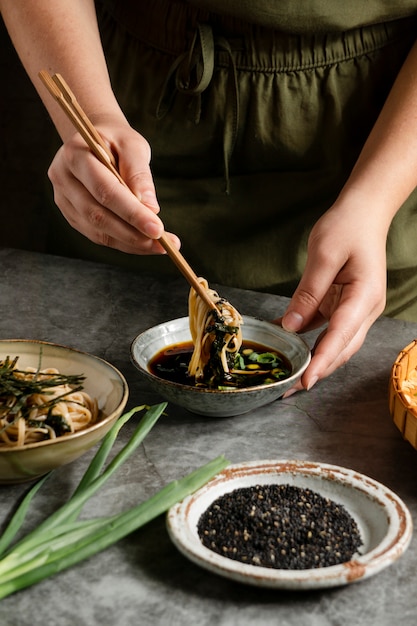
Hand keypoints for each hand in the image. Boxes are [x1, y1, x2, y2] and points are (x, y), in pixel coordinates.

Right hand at [48, 119, 179, 253]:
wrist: (95, 138)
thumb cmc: (116, 140)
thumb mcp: (132, 144)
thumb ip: (139, 174)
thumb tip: (151, 209)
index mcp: (75, 155)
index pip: (105, 191)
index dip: (132, 213)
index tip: (157, 229)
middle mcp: (63, 178)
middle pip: (97, 215)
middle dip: (132, 234)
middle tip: (162, 244)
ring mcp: (63, 199)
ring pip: (96, 231)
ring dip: (130, 243)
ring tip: (158, 246)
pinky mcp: (71, 213)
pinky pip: (96, 235)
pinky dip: (122, 242)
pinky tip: (143, 243)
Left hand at [275, 200, 387, 393]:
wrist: (364, 212)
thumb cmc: (347, 226)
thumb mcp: (323, 254)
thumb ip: (308, 292)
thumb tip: (291, 326)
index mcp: (364, 296)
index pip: (341, 335)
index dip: (322, 360)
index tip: (306, 381)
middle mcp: (364, 309)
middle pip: (341, 348)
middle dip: (317, 370)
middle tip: (288, 389)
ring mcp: (355, 309)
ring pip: (334, 343)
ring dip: (312, 360)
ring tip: (287, 378)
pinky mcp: (344, 305)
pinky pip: (325, 329)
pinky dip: (307, 340)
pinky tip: (286, 347)